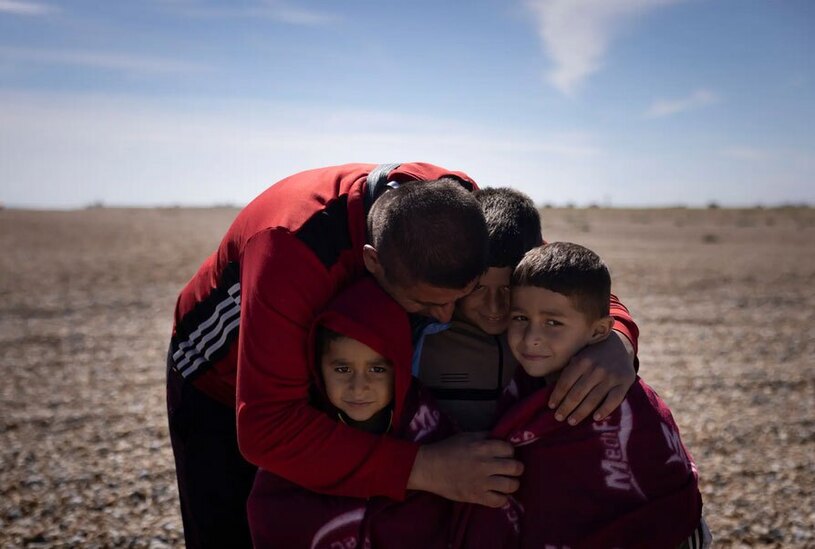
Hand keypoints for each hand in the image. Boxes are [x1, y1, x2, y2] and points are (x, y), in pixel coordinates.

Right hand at [407, 432, 522, 507]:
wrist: (429, 468)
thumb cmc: (446, 450)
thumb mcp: (466, 436)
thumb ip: (484, 437)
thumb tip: (501, 438)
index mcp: (482, 447)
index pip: (509, 449)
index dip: (509, 452)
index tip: (504, 455)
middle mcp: (485, 464)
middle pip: (515, 467)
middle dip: (516, 468)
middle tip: (510, 469)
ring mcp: (482, 482)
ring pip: (512, 485)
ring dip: (511, 483)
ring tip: (506, 482)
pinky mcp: (476, 496)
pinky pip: (499, 501)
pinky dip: (502, 498)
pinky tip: (497, 494)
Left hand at [549, 330, 635, 424]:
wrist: (619, 346)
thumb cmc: (593, 355)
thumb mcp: (579, 356)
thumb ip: (569, 371)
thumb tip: (555, 393)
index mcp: (581, 362)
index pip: (565, 383)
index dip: (557, 396)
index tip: (551, 406)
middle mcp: (595, 369)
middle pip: (577, 393)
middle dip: (566, 408)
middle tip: (558, 417)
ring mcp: (610, 377)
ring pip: (593, 399)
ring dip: (580, 413)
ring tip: (571, 421)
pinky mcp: (624, 383)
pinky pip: (614, 400)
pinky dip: (604, 410)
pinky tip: (596, 418)